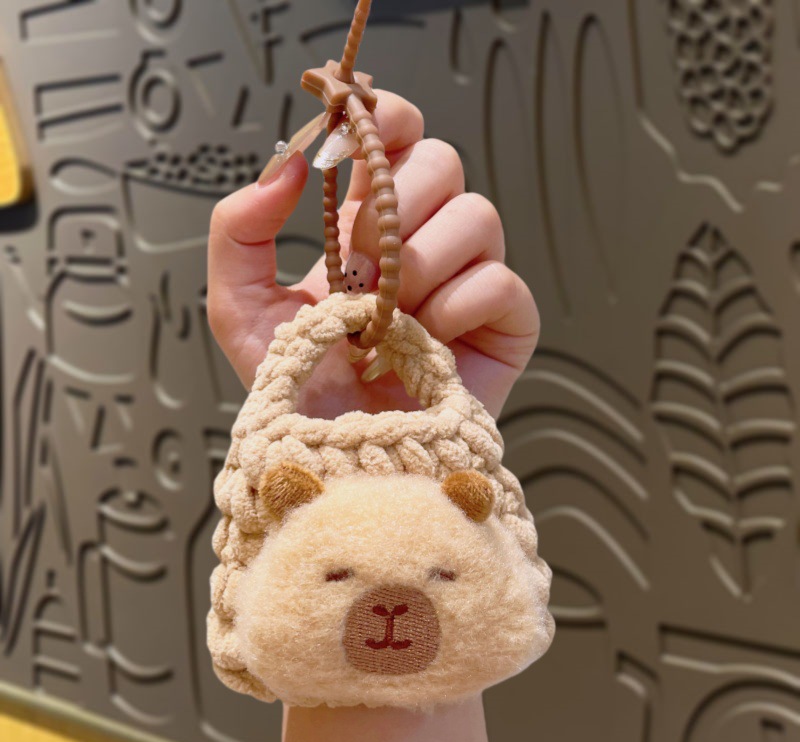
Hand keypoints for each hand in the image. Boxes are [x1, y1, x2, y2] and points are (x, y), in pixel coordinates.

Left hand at [207, 90, 538, 419]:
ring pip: (479, 215)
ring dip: (423, 262)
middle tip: (356, 268)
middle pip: (443, 162)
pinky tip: (426, 343)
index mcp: (366, 222)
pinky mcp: (503, 325)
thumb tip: (289, 162)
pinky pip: (502, 282)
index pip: (397, 134)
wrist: (334, 456)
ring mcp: (466, 280)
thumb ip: (238, 229)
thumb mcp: (240, 307)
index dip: (384, 119)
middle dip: (396, 208)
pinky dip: (459, 307)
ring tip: (386, 316)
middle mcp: (422, 240)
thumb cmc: (292, 387)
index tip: (351, 143)